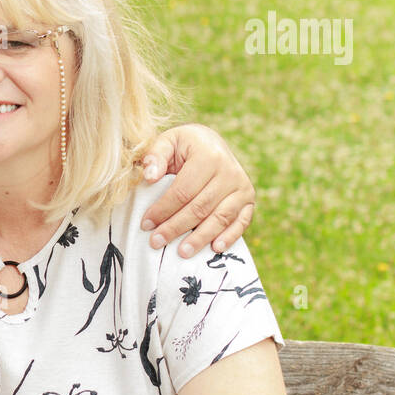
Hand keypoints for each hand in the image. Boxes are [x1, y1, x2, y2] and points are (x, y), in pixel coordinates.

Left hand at [137, 123, 254, 257]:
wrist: (210, 143)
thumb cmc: (184, 146)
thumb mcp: (167, 142)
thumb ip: (155, 156)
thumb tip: (149, 177)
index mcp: (208, 156)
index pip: (182, 191)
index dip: (163, 209)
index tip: (146, 224)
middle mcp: (230, 171)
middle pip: (199, 207)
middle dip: (175, 227)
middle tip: (156, 242)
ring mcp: (242, 187)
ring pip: (219, 218)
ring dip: (200, 238)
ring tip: (181, 252)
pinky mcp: (249, 200)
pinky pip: (241, 222)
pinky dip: (230, 236)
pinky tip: (215, 248)